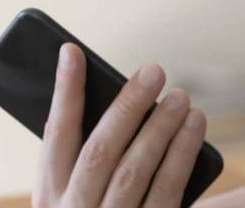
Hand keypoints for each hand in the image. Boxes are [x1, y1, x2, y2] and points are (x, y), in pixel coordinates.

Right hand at [35, 43, 207, 207]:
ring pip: (135, 170)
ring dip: (160, 126)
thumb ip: (86, 160)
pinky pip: (167, 191)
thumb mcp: (77, 200)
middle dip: (127, 106)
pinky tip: (195, 125)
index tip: (72, 51)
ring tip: (181, 95)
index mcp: (49, 200)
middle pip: (100, 151)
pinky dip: (182, 153)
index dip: (63, 92)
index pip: (55, 137)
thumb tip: (113, 97)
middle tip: (154, 69)